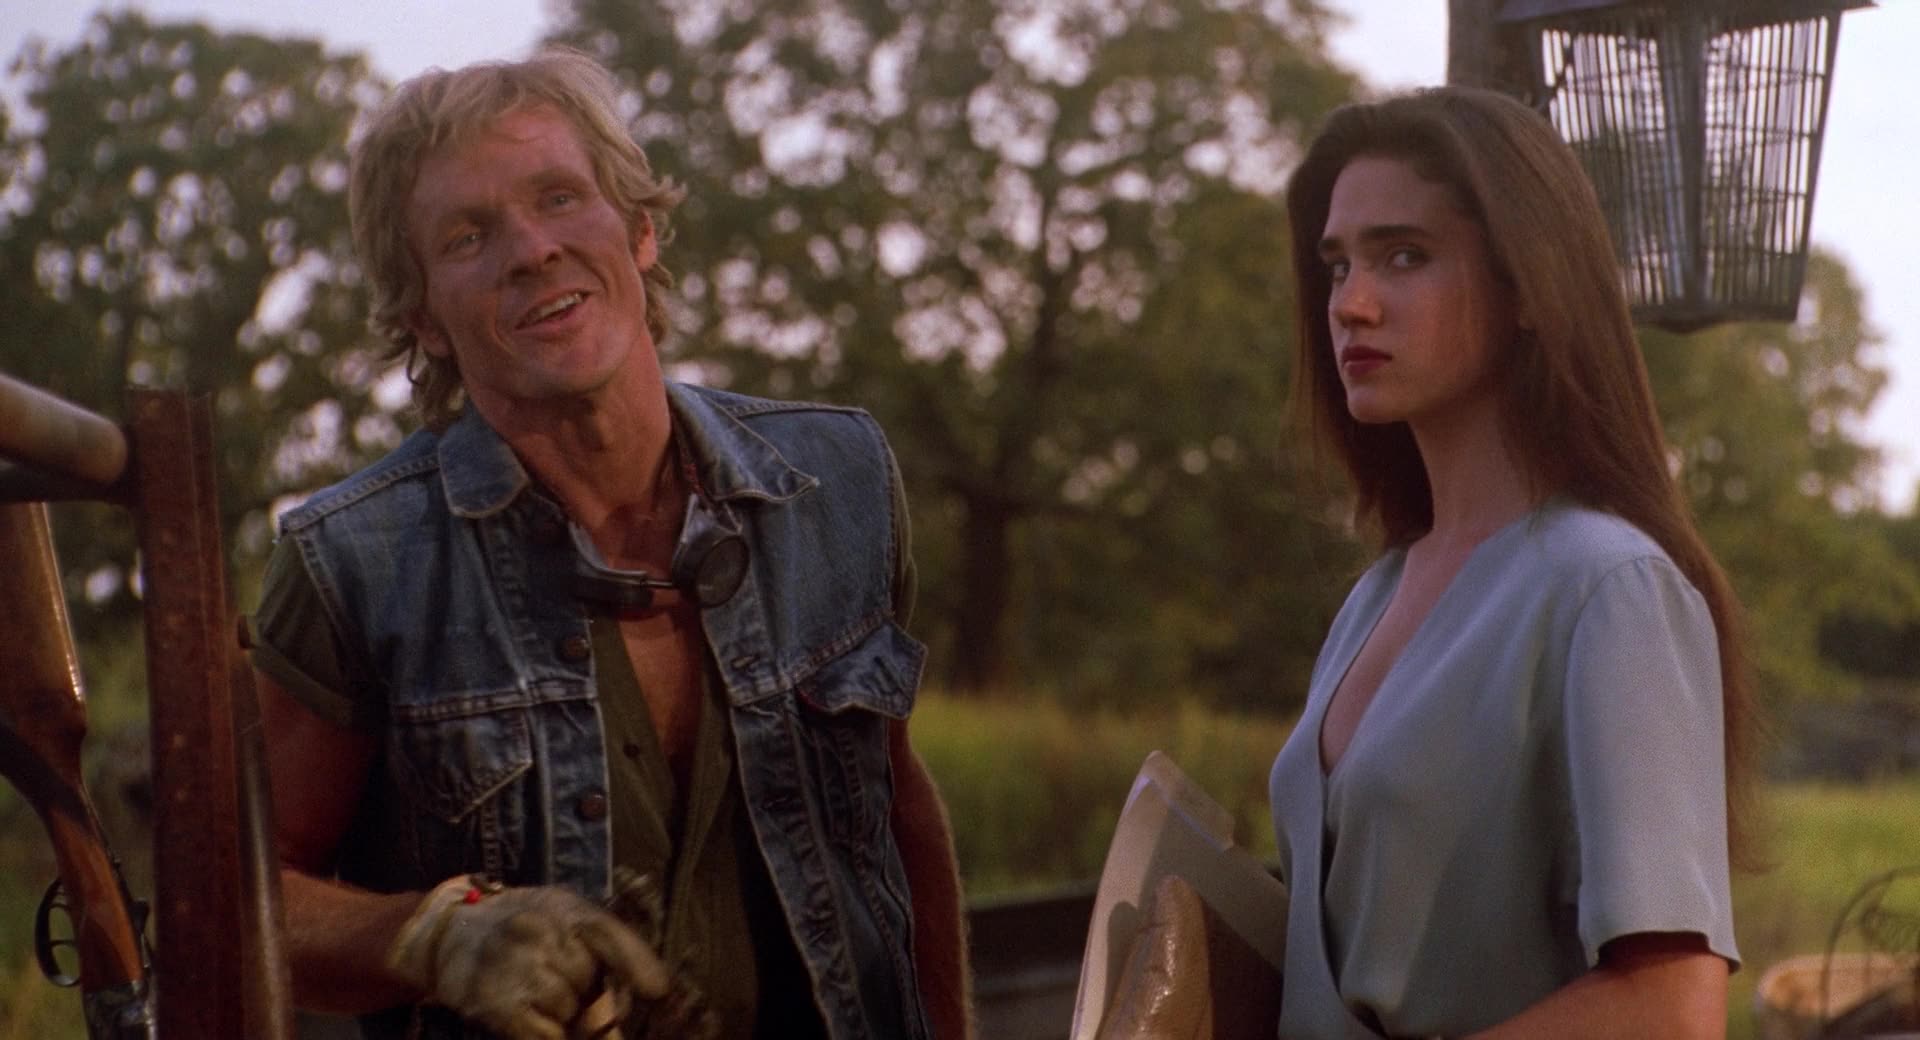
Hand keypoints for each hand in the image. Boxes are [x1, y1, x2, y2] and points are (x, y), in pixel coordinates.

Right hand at [386, 876, 669, 1039]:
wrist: (450, 933)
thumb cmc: (523, 928)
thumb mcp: (565, 918)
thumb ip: (603, 949)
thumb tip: (654, 996)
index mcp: (564, 910)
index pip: (607, 934)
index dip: (637, 964)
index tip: (659, 991)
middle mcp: (536, 932)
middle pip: (590, 984)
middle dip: (586, 994)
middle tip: (558, 981)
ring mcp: (512, 967)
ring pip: (567, 1012)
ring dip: (561, 1015)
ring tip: (535, 992)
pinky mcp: (494, 1004)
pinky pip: (543, 1036)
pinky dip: (546, 1035)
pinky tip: (530, 1018)